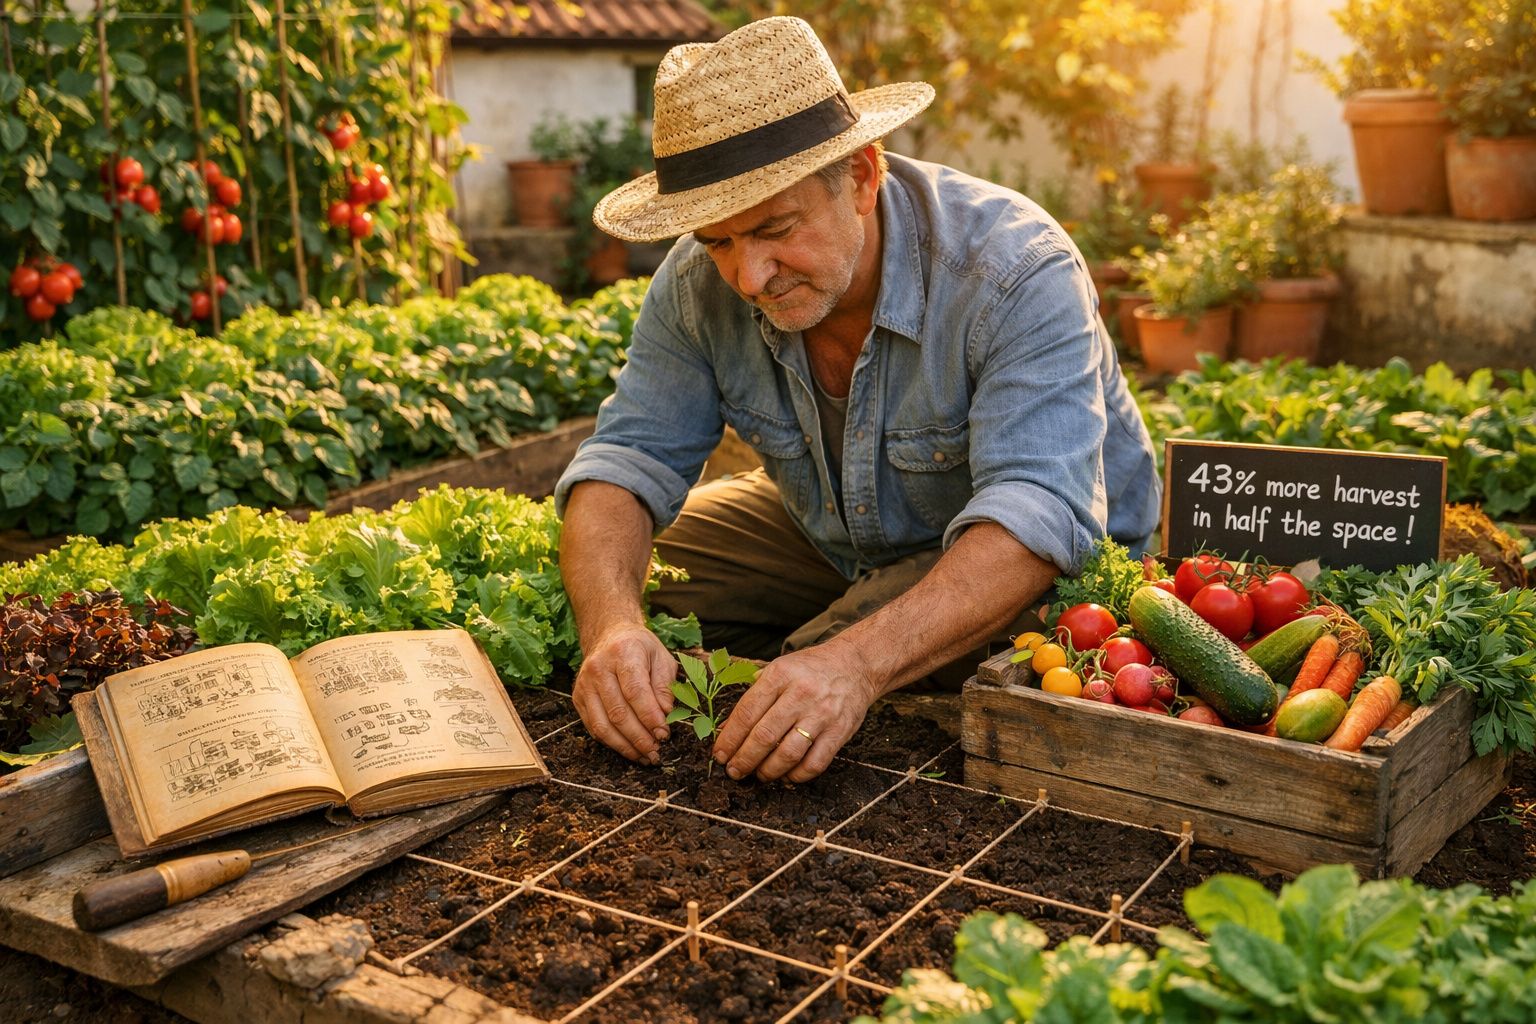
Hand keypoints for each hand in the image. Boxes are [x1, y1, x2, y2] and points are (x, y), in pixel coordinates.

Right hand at [573, 624, 676, 763]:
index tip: (664, 733)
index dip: (650, 717)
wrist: (609, 635)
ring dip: (626, 746)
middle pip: (618, 712)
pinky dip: (613, 743)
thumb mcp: (661, 658)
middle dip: (640, 737)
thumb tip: (666, 716)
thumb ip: (665, 687)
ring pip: (603, 725)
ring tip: (645, 756)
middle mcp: (599, 668)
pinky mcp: (578, 698)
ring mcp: (585, 684)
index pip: (635, 691)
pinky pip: (594, 728)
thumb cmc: (640, 648)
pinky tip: (630, 749)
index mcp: (623, 653)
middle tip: (657, 750)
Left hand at [712, 642, 877, 783]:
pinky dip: (797, 776)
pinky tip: (787, 775)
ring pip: (788, 754)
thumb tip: (728, 730)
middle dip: (744, 759)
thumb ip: (755, 696)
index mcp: (780, 674)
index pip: (747, 712)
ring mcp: (822, 714)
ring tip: (759, 775)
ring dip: (768, 771)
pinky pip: (815, 763)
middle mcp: (801, 694)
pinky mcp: (840, 731)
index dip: (729, 738)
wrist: (856, 664)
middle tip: (734, 770)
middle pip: (764, 736)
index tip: (720, 754)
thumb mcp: (780, 668)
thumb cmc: (811, 669)